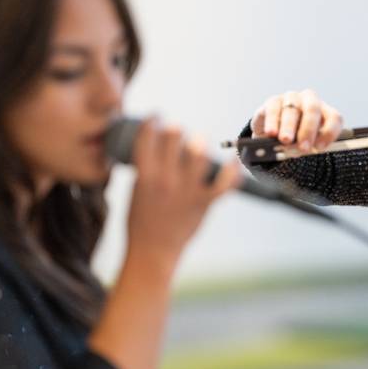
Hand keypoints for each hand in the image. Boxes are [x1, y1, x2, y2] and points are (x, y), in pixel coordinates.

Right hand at [125, 118, 240, 271]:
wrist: (153, 251)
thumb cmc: (140, 221)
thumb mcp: (135, 190)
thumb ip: (145, 168)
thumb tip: (155, 147)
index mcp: (144, 174)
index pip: (147, 134)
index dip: (153, 119)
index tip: (156, 117)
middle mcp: (166, 178)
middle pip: (174, 136)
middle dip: (175, 130)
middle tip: (176, 135)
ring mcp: (187, 190)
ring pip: (200, 152)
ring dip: (199, 145)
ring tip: (197, 147)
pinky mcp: (204, 202)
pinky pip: (225, 182)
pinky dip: (232, 171)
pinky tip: (233, 162)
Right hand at [250, 89, 343, 152]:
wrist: (273, 135)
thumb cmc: (296, 141)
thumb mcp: (306, 145)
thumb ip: (309, 146)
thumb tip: (306, 150)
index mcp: (324, 112)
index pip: (334, 118)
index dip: (329, 133)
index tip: (320, 148)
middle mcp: (310, 101)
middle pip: (313, 109)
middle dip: (308, 129)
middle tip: (303, 147)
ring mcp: (291, 98)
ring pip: (292, 109)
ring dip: (289, 126)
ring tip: (286, 140)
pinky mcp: (273, 101)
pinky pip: (274, 109)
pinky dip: (272, 122)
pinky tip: (271, 133)